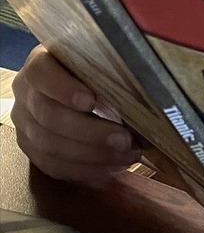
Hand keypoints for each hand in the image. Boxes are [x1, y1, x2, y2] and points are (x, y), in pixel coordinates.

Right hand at [11, 46, 140, 184]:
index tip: (91, 101)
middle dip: (90, 133)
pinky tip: (110, 169)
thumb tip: (147, 80)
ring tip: (125, 156)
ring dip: (92, 156)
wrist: (79, 89)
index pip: (42, 73)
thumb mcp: (102, 62)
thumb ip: (113, 67)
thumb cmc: (98, 72)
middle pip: (49, 116)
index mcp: (40, 65)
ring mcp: (26, 124)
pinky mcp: (33, 150)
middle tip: (124, 140)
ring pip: (51, 146)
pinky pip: (54, 167)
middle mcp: (27, 95)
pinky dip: (85, 170)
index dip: (63, 89)